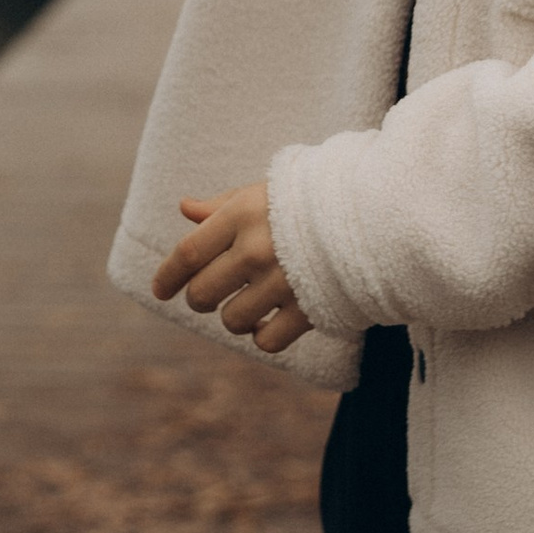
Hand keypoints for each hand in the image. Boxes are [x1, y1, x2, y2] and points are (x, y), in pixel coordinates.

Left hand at [151, 184, 311, 354]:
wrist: (375, 213)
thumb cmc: (311, 200)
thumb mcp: (263, 191)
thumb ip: (222, 206)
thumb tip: (184, 209)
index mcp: (241, 215)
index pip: (187, 253)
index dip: (167, 276)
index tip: (159, 290)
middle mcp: (256, 249)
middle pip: (203, 293)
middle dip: (199, 298)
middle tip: (208, 295)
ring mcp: (282, 281)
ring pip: (231, 321)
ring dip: (234, 317)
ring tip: (248, 304)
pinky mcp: (308, 309)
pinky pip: (267, 341)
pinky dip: (262, 336)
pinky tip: (269, 322)